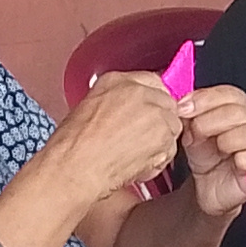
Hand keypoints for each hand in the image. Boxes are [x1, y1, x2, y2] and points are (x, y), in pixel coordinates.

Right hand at [35, 71, 192, 199]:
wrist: (76, 166)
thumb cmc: (73, 146)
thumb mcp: (89, 109)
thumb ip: (115, 102)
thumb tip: (127, 111)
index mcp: (116, 80)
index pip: (151, 81)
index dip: (152, 101)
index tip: (148, 113)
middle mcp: (138, 91)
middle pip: (167, 103)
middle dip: (158, 122)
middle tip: (139, 139)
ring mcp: (154, 111)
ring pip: (172, 126)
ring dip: (159, 141)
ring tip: (134, 153)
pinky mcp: (164, 134)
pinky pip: (170, 148)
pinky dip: (158, 159)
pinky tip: (136, 163)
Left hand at [169, 86, 245, 219]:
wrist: (208, 188)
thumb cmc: (206, 156)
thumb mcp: (192, 130)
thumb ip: (191, 114)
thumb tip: (184, 105)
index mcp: (240, 106)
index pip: (228, 94)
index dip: (204, 100)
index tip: (183, 109)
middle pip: (238, 111)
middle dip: (210, 121)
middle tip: (194, 132)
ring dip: (226, 140)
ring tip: (216, 149)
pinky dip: (242, 159)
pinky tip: (232, 163)